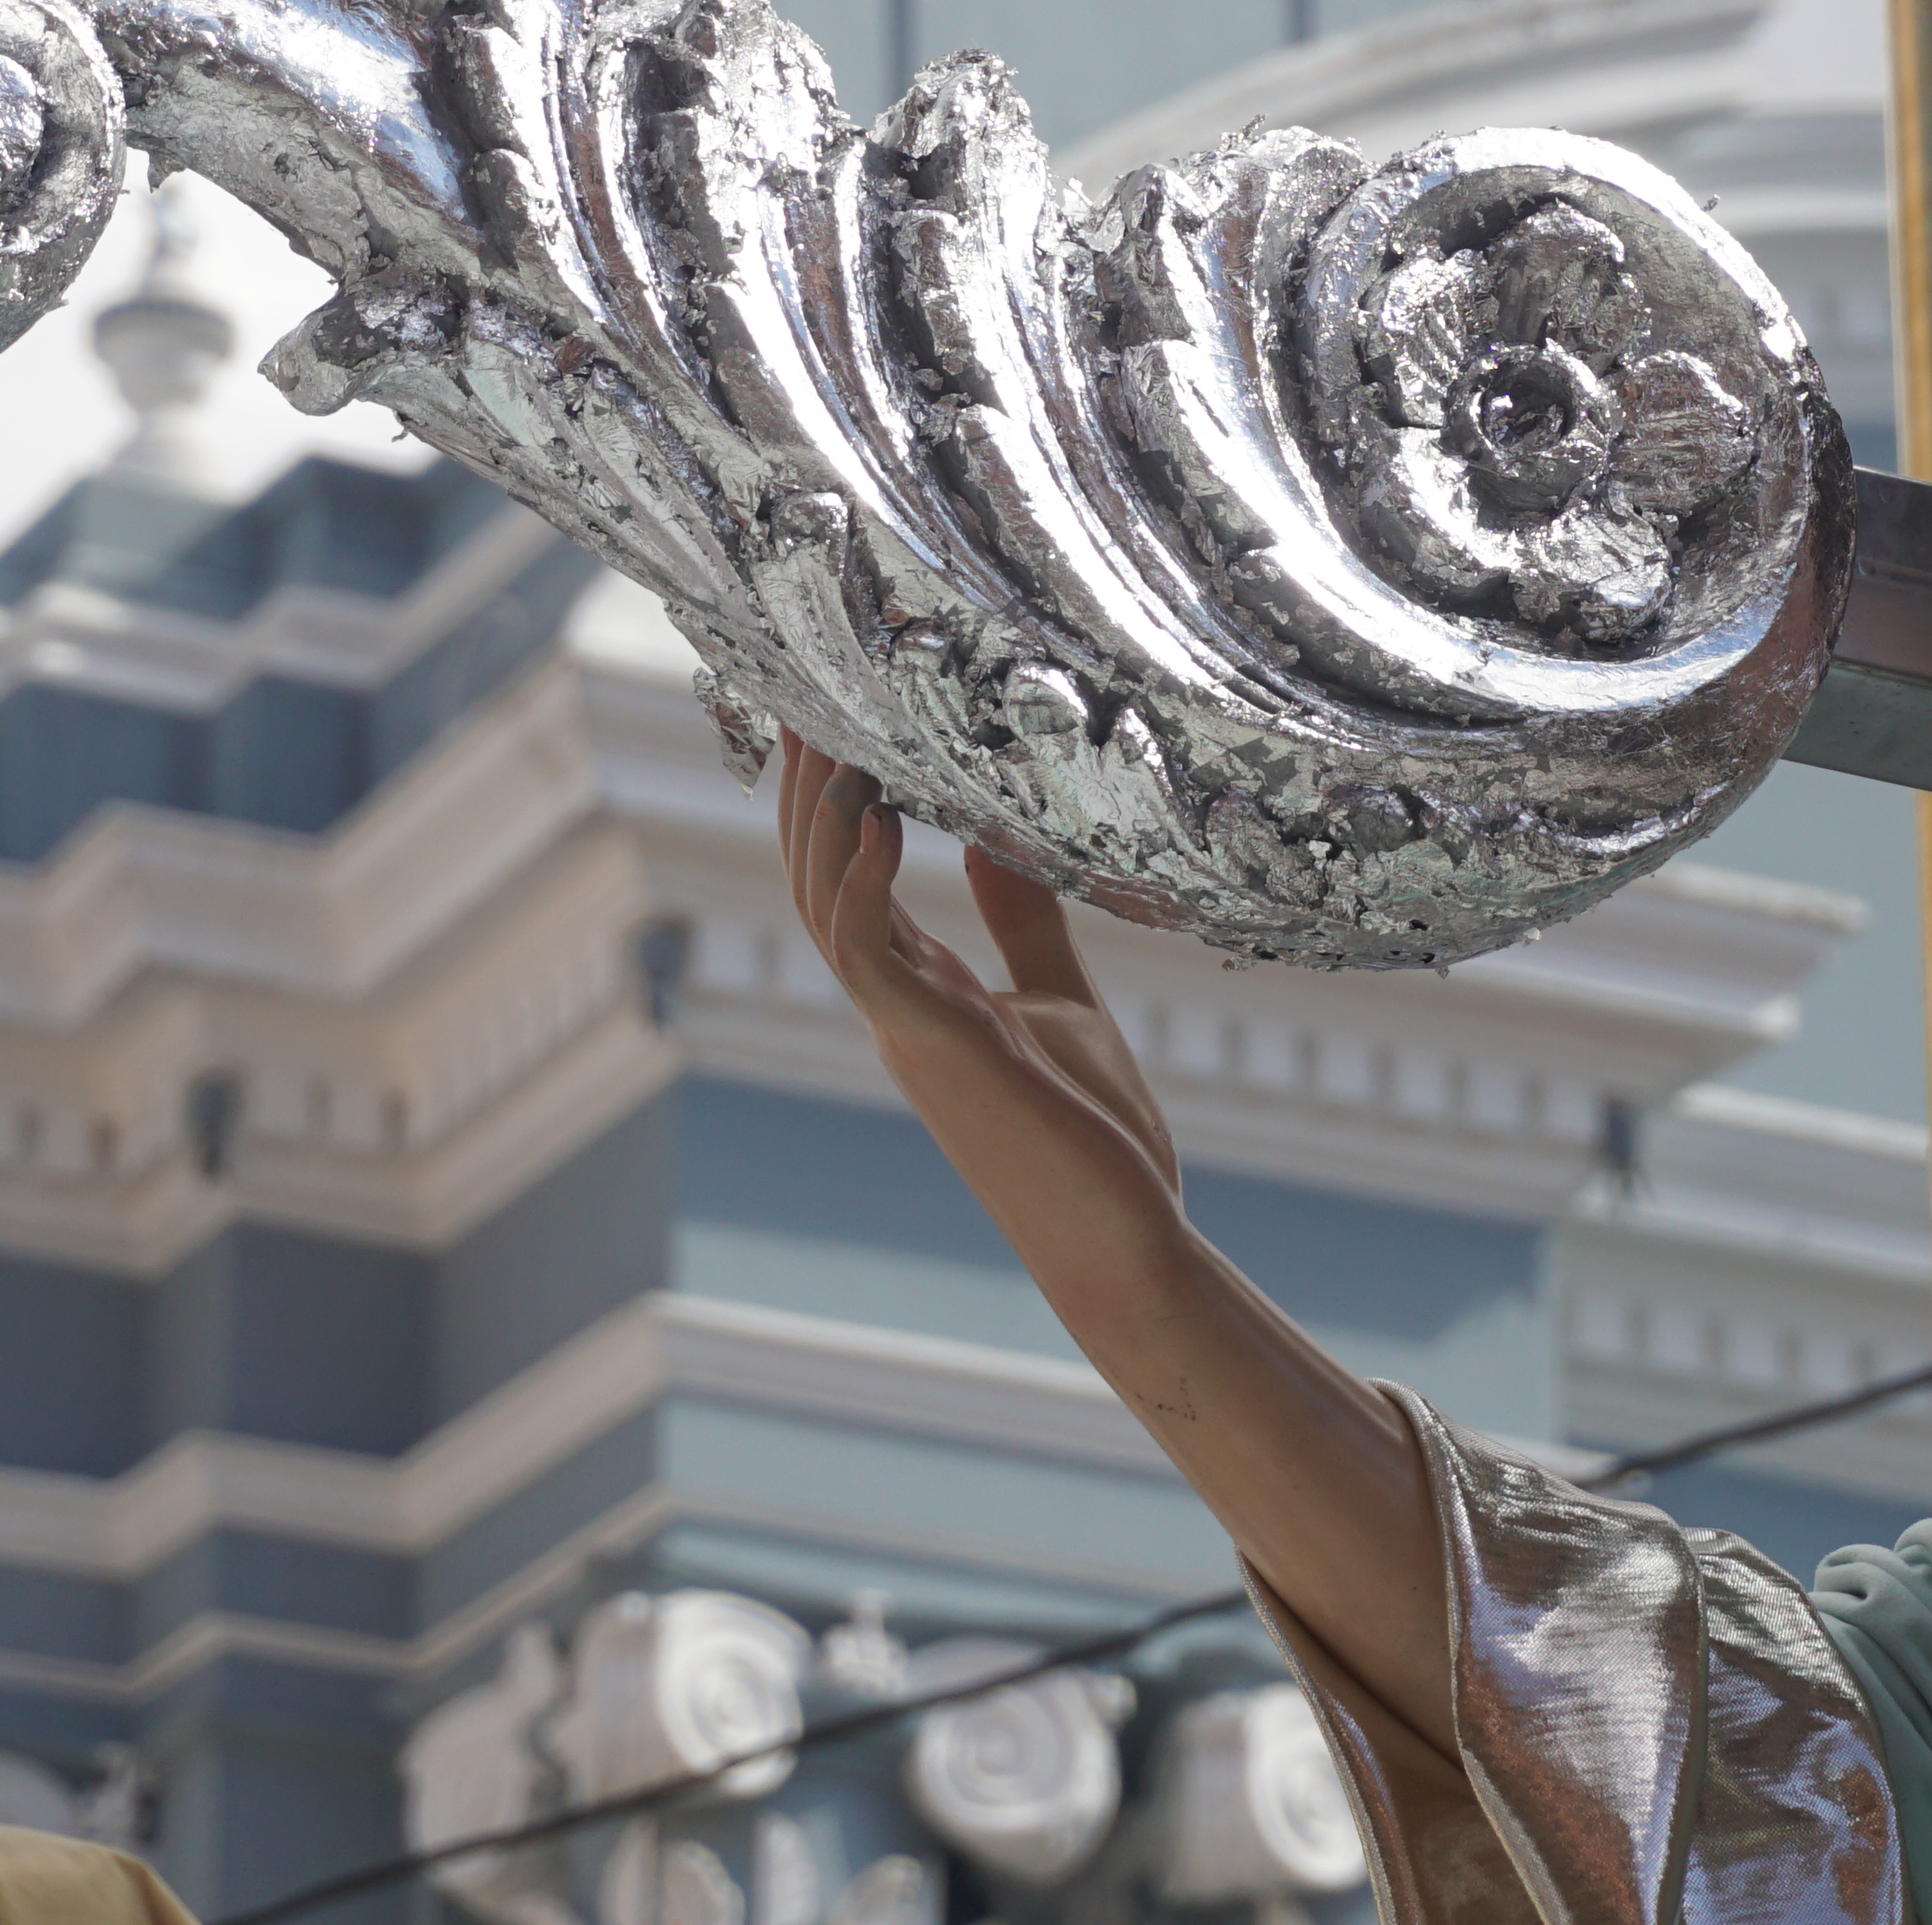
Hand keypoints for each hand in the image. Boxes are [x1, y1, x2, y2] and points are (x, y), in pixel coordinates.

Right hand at [765, 732, 1443, 1732]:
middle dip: (806, 788)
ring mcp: (907, 1029)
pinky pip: (872, 956)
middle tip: (806, 691)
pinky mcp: (938, 1049)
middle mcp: (896, 1007)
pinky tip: (878, 813)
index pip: (848, 878)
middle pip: (817, 878)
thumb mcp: (1063, 1000)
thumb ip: (1022, 923)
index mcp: (920, 993)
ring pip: (826, 905)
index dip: (829, 797)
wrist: (1125, 1240)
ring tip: (830, 729)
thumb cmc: (1097, 1137)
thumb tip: (996, 836)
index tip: (831, 710)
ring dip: (821, 817)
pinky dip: (866, 882)